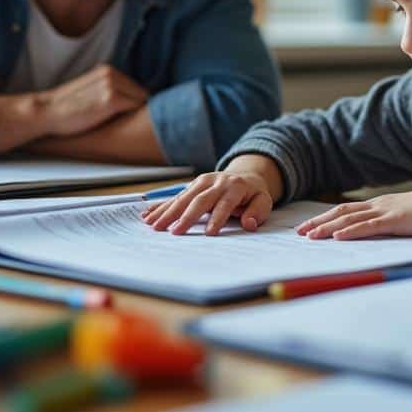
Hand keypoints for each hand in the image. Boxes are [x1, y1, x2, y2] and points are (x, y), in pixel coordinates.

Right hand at [33, 65, 146, 136]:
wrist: (46, 112)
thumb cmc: (67, 108)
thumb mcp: (90, 90)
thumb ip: (109, 88)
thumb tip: (133, 98)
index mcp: (106, 70)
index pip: (136, 86)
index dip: (134, 102)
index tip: (128, 114)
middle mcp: (110, 74)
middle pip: (142, 92)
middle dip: (137, 106)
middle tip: (126, 121)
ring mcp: (111, 85)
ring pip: (142, 100)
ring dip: (135, 112)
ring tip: (122, 123)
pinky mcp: (111, 99)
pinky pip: (136, 106)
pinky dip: (133, 116)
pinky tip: (121, 124)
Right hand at [142, 155, 282, 235]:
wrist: (245, 177)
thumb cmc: (253, 195)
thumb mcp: (263, 202)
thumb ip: (257, 212)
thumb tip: (249, 223)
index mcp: (235, 186)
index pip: (225, 204)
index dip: (218, 218)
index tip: (210, 233)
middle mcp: (216, 181)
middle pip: (199, 200)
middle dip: (187, 216)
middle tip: (175, 232)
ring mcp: (202, 182)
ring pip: (183, 197)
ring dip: (168, 212)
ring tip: (154, 225)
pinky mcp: (192, 185)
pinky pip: (175, 196)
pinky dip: (161, 206)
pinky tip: (147, 214)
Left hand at [296, 187, 411, 239]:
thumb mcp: (407, 217)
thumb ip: (393, 223)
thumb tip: (382, 233)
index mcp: (381, 204)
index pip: (347, 210)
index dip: (327, 218)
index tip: (311, 226)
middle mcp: (378, 205)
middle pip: (341, 212)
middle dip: (318, 222)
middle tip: (299, 232)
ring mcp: (385, 212)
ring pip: (349, 219)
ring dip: (327, 228)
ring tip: (310, 236)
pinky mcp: (394, 221)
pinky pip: (367, 227)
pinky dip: (350, 231)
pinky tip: (337, 237)